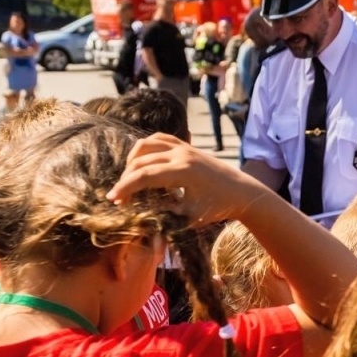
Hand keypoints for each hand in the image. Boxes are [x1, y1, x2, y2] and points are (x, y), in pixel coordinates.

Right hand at [107, 133, 266, 226]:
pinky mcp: (188, 145)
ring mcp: (185, 147)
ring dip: (133, 160)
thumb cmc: (218, 207)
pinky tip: (142, 162)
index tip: (113, 200)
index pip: (144, 176)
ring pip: (147, 144)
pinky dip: (146, 147)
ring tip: (130, 179)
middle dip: (127, 179)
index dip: (125, 188)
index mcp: (183, 172)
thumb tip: (138, 212)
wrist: (243, 192)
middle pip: (141, 161)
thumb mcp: (189, 217)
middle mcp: (182, 155)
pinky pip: (160, 138)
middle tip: (121, 198)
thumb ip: (163, 213)